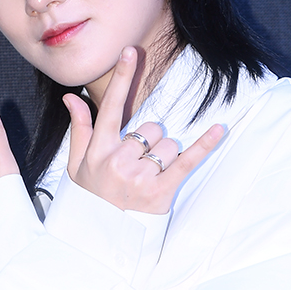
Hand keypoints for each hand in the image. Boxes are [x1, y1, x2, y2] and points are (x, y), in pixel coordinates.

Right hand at [64, 47, 223, 213]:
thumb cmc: (91, 198)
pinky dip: (205, 145)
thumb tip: (71, 97)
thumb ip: (79, 129)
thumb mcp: (78, 166)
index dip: (121, 77)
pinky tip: (219, 129)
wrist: (100, 239)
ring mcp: (139, 177)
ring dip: (166, 158)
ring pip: (168, 145)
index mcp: (99, 150)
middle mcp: (118, 160)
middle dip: (151, 142)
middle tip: (139, 165)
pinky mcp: (160, 192)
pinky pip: (187, 161)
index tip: (131, 51)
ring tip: (150, 178)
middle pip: (150, 128)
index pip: (111, 107)